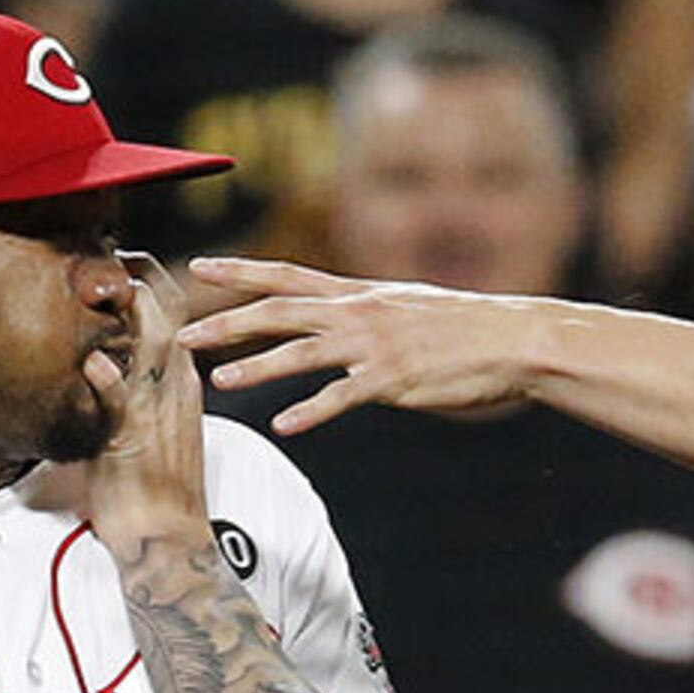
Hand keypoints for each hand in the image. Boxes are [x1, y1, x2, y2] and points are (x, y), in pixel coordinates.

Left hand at [78, 252, 209, 539]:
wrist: (170, 541)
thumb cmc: (154, 489)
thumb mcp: (151, 428)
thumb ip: (132, 393)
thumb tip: (105, 366)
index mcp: (180, 381)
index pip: (171, 314)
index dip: (148, 280)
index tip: (123, 256)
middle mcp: (173, 387)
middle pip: (165, 314)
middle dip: (138, 276)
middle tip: (106, 248)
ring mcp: (155, 411)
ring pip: (152, 345)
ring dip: (127, 311)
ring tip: (100, 281)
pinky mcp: (132, 442)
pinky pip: (123, 405)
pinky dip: (109, 383)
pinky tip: (95, 364)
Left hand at [184, 257, 546, 435]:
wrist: (510, 339)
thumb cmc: (459, 328)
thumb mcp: (404, 307)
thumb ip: (363, 314)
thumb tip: (333, 320)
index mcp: (357, 294)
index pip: (287, 274)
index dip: (240, 271)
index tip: (198, 266)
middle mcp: (358, 313)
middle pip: (280, 311)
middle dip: (228, 321)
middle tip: (183, 334)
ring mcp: (374, 346)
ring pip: (302, 353)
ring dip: (258, 366)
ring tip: (219, 379)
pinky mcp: (393, 379)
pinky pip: (344, 396)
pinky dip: (314, 410)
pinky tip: (286, 426)